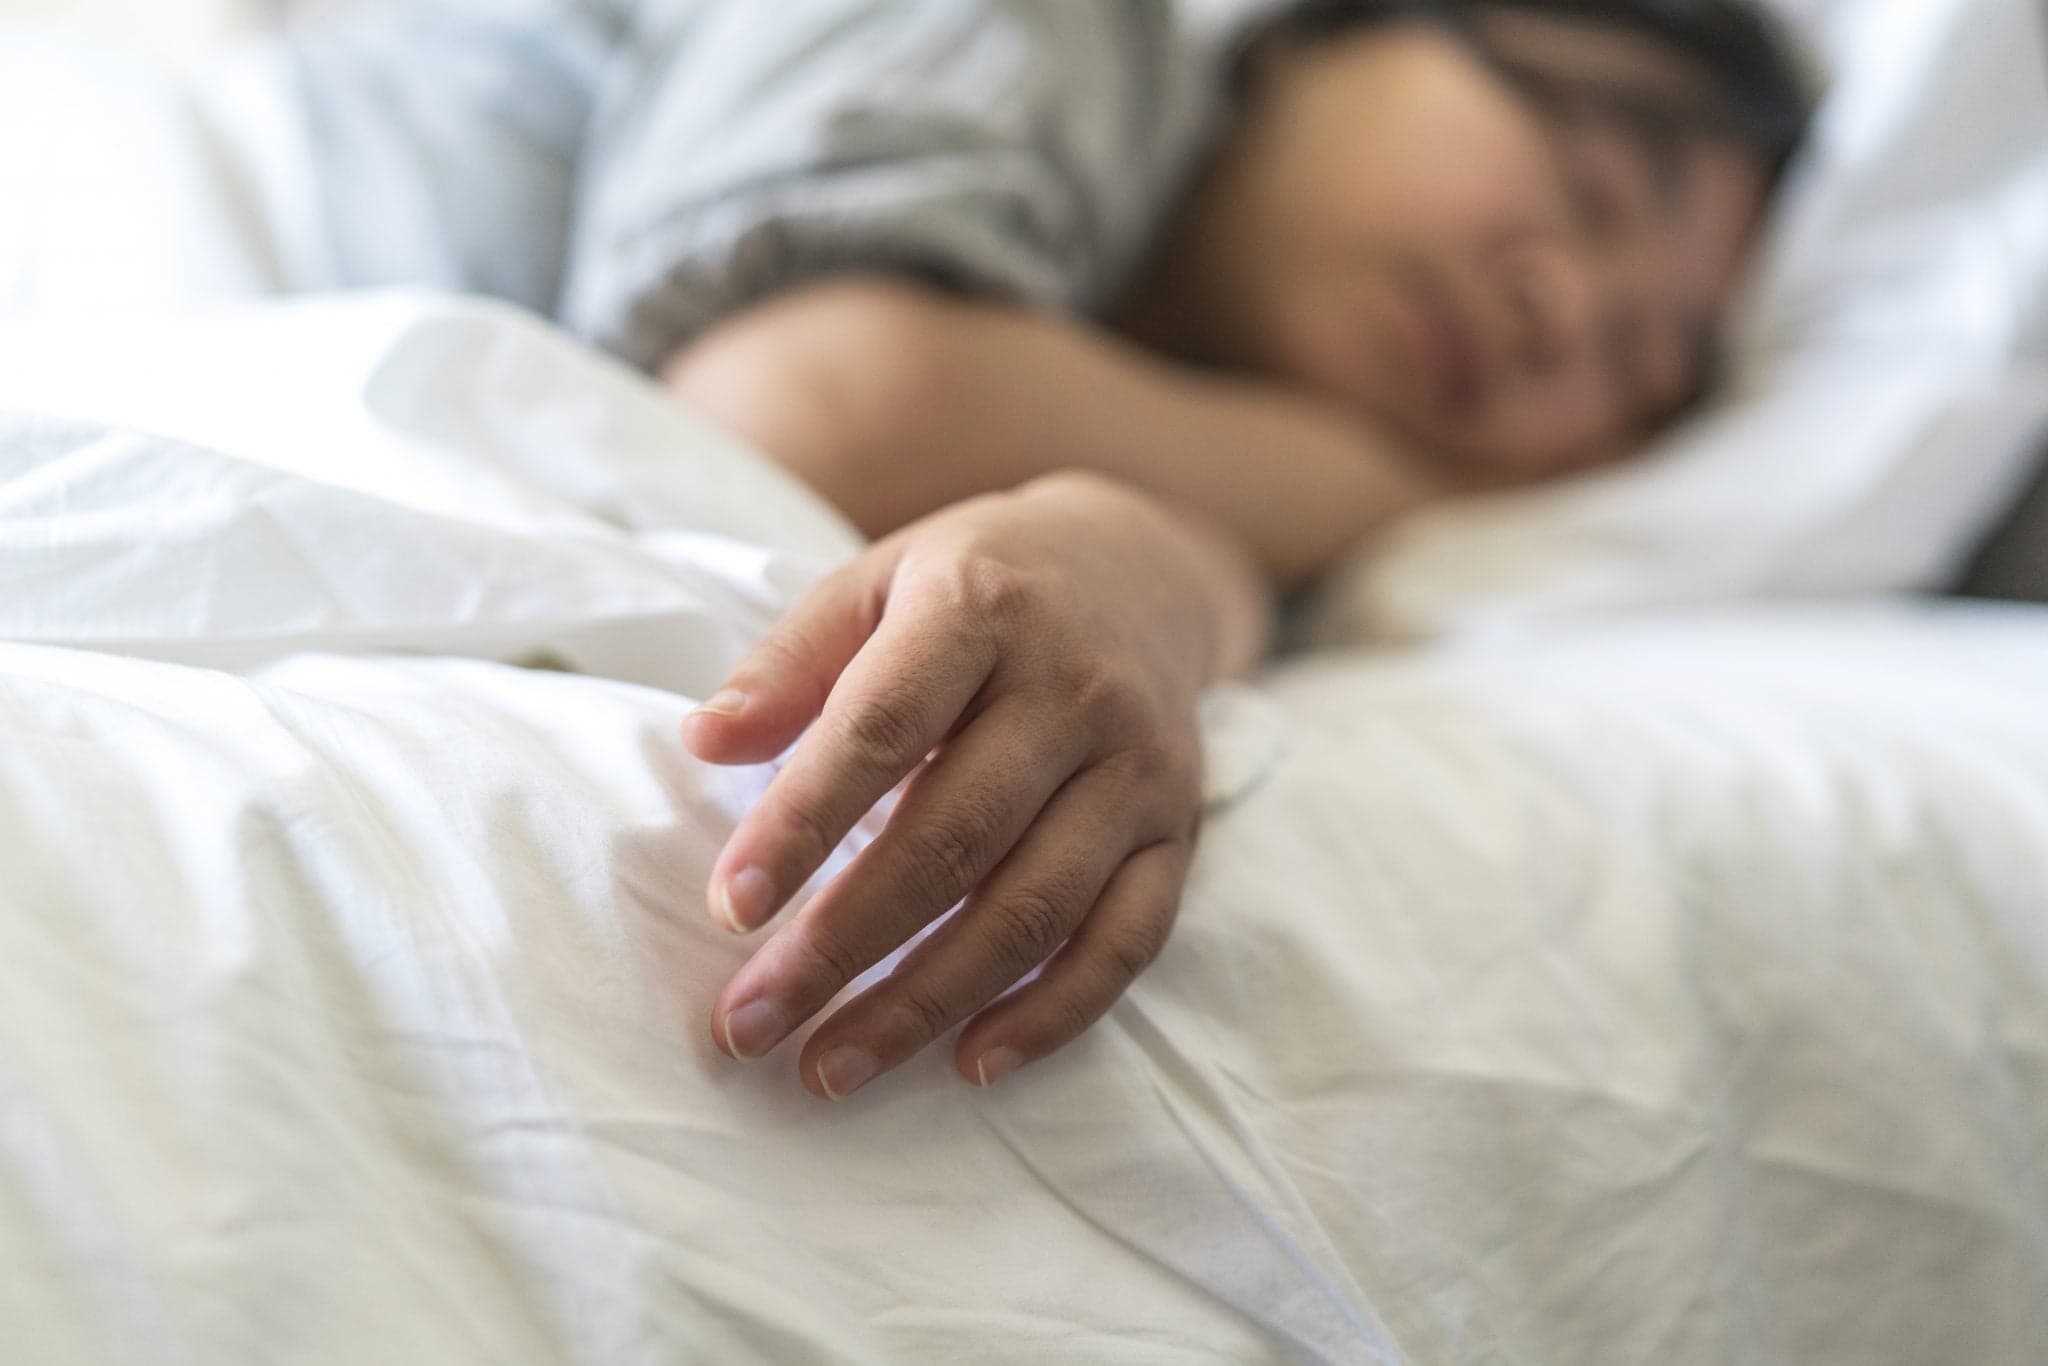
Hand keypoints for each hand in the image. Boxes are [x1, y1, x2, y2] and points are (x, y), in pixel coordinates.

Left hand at [681, 473, 1265, 1097]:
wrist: (1141, 567)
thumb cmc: (979, 585)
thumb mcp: (879, 579)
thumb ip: (791, 659)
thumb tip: (703, 743)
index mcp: (982, 610)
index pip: (882, 728)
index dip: (803, 824)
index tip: (730, 910)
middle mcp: (1073, 690)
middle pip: (954, 838)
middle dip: (843, 945)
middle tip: (751, 1024)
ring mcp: (1137, 769)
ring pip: (1034, 908)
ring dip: (927, 1002)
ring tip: (830, 1066)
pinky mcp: (1176, 833)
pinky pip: (1126, 941)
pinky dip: (1053, 1014)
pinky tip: (971, 1062)